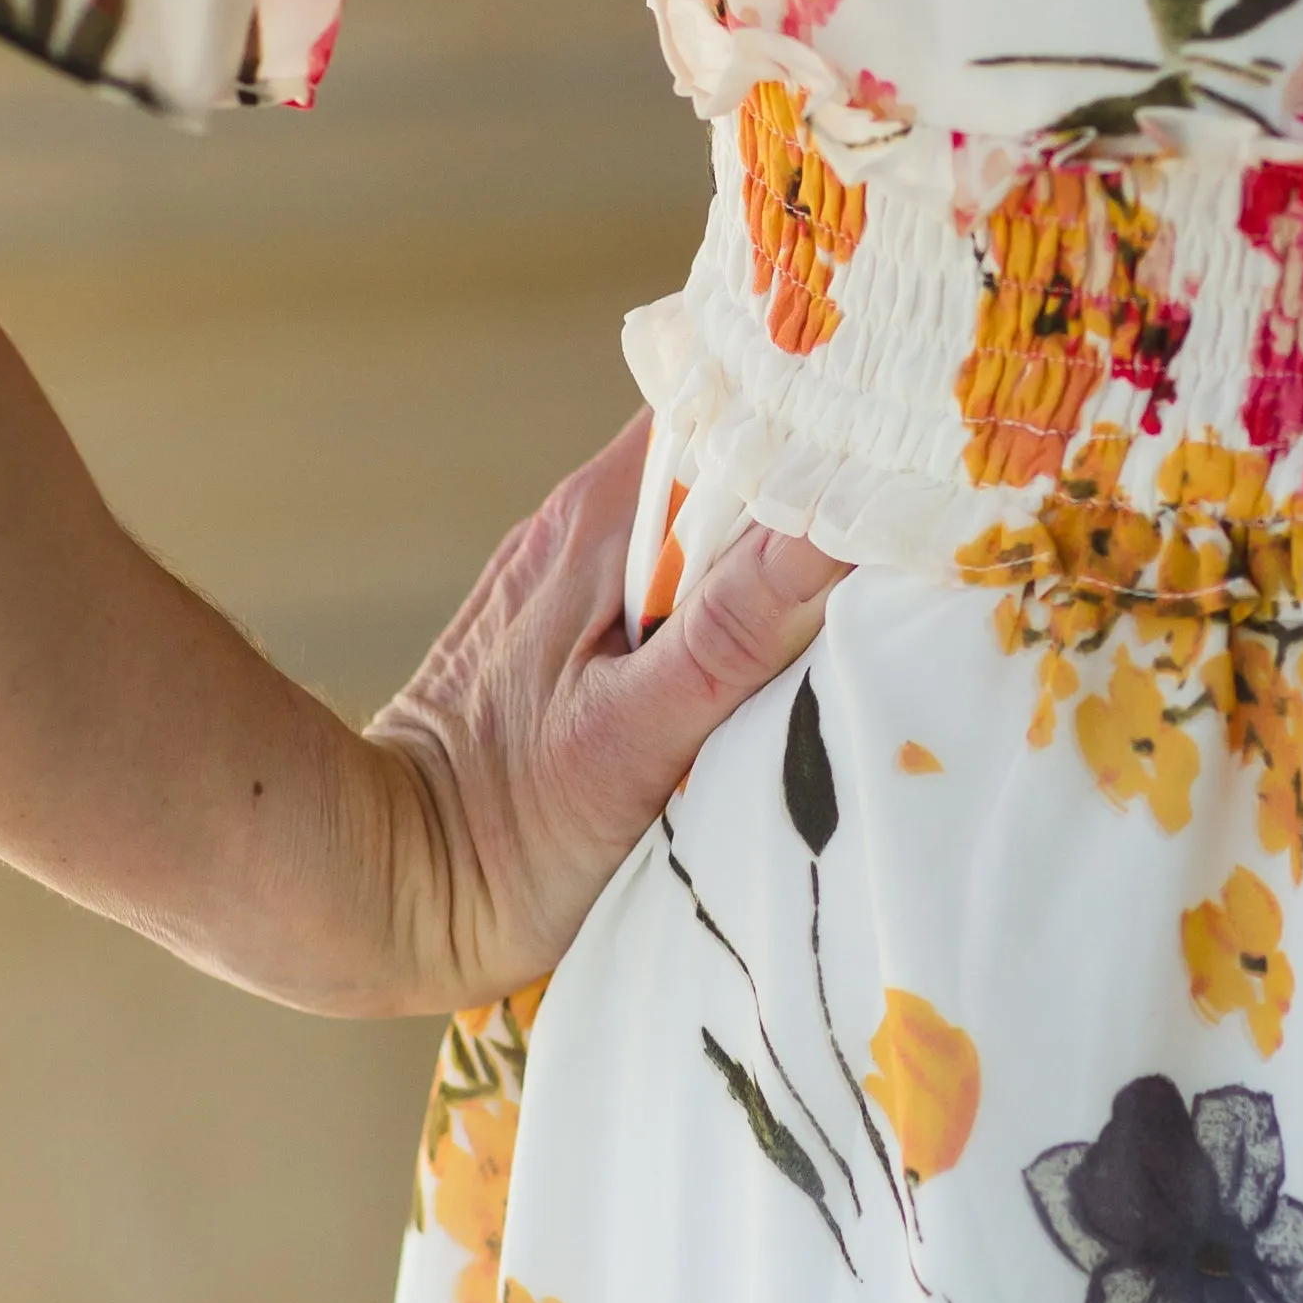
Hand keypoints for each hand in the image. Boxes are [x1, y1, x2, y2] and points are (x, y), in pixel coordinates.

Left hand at [369, 413, 845, 1013]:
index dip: (816, 418)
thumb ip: (733, 631)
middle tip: (918, 516)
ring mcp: (581, 577)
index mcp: (601, 522)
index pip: (726, 412)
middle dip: (818, 484)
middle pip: (732, 464)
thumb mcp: (632, 735)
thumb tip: (831, 527)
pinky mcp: (580, 632)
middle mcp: (587, 525)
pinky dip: (744, 600)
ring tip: (881, 579)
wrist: (384, 890)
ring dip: (786, 548)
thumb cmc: (505, 828)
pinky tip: (795, 644)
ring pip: (712, 526)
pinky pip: (684, 582)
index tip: (902, 443)